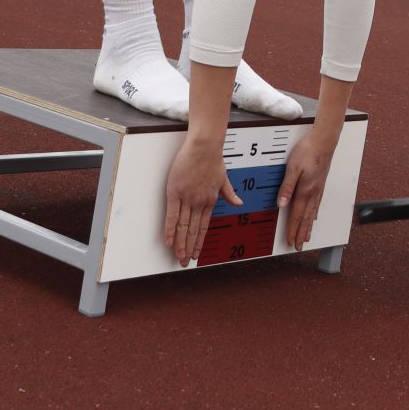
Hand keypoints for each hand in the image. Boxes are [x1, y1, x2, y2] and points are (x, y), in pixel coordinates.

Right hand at [163, 137, 239, 267]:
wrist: (205, 147)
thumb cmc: (213, 159)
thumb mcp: (225, 178)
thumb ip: (230, 193)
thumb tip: (239, 203)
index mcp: (210, 200)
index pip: (203, 227)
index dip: (199, 242)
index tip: (196, 253)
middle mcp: (199, 203)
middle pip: (192, 231)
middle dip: (189, 249)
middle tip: (185, 262)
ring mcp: (187, 199)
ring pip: (183, 227)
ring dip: (180, 244)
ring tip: (178, 257)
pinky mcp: (175, 192)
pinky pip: (172, 215)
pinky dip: (170, 230)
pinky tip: (169, 241)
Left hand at [276, 129, 338, 250]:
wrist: (324, 141)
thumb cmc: (308, 151)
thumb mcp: (292, 168)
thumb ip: (286, 187)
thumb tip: (281, 204)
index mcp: (304, 191)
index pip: (297, 215)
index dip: (293, 230)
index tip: (290, 242)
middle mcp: (313, 193)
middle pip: (306, 218)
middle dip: (301, 233)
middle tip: (298, 246)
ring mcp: (318, 189)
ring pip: (313, 213)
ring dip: (309, 227)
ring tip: (306, 237)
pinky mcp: (320, 184)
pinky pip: (317, 204)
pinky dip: (315, 214)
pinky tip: (315, 217)